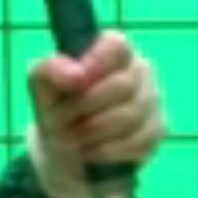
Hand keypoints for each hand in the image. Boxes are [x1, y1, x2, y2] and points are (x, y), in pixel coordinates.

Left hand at [25, 18, 163, 197]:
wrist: (65, 150)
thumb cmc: (57, 107)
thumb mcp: (41, 86)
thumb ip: (51, 70)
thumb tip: (76, 74)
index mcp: (112, 50)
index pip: (117, 46)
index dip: (96, 64)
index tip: (74, 84)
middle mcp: (139, 70)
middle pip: (123, 85)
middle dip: (85, 108)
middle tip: (61, 121)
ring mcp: (152, 102)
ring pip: (131, 116)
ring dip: (93, 132)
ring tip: (73, 137)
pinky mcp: (156, 133)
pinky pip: (138, 142)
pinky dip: (107, 150)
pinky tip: (91, 151)